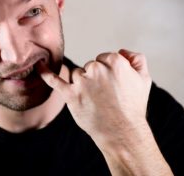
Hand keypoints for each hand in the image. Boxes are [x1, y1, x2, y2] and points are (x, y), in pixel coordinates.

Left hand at [37, 49, 172, 174]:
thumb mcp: (144, 79)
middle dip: (97, 77)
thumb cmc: (133, 106)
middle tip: (106, 95)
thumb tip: (122, 51)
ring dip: (83, 83)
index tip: (113, 85)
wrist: (122, 132)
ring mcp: (82, 82)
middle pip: (91, 65)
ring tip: (95, 99)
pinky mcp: (70, 95)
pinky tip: (39, 67)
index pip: (105, 58)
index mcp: (114, 62)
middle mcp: (97, 69)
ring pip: (78, 74)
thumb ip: (136, 58)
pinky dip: (45, 73)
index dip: (109, 72)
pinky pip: (55, 81)